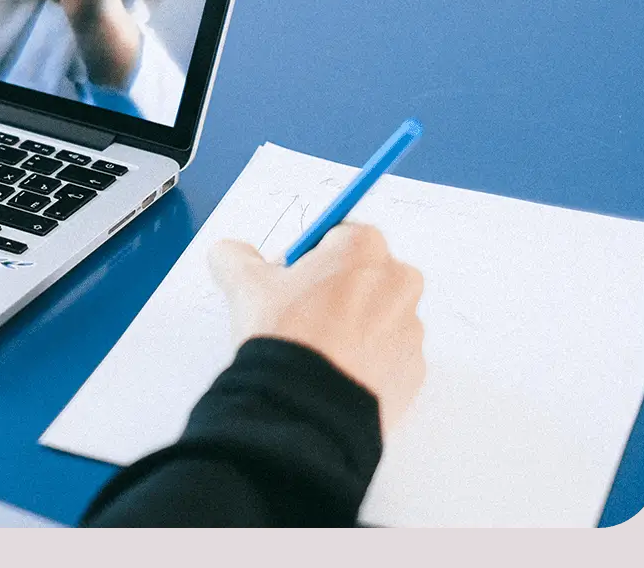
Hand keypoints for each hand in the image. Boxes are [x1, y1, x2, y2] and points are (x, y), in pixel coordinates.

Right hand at [208, 223, 426, 436]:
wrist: (308, 407)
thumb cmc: (286, 335)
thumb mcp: (244, 284)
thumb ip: (235, 256)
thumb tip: (229, 253)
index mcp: (364, 248)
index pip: (338, 236)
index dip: (310, 257)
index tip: (291, 279)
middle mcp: (398, 281)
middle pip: (364, 273)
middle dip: (337, 287)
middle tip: (301, 314)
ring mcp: (411, 328)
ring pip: (378, 315)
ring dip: (353, 324)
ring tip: (316, 350)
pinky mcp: (414, 369)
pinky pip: (388, 355)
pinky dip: (366, 359)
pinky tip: (334, 372)